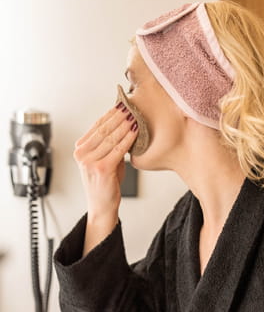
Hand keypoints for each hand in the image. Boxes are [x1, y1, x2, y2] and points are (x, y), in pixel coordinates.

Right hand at [74, 104, 137, 253]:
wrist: (102, 206)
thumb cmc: (106, 183)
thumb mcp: (105, 160)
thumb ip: (110, 144)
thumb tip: (124, 124)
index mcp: (79, 149)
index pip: (96, 126)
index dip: (110, 114)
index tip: (122, 105)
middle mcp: (81, 154)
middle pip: (103, 130)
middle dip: (119, 117)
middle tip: (131, 106)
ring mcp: (89, 162)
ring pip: (111, 138)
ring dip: (125, 125)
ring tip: (135, 116)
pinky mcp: (101, 168)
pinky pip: (118, 149)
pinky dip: (128, 139)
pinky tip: (135, 131)